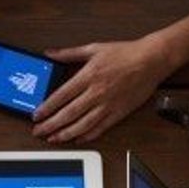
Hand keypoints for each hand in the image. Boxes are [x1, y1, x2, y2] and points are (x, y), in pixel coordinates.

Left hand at [33, 38, 180, 143]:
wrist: (152, 59)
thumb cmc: (125, 53)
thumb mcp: (94, 48)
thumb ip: (69, 53)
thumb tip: (50, 53)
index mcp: (89, 76)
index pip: (61, 96)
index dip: (47, 108)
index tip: (36, 115)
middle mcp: (97, 92)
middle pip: (69, 113)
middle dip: (51, 125)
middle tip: (38, 132)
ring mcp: (109, 104)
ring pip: (83, 124)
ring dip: (66, 134)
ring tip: (53, 139)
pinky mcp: (120, 112)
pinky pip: (101, 127)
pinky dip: (88, 135)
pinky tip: (77, 139)